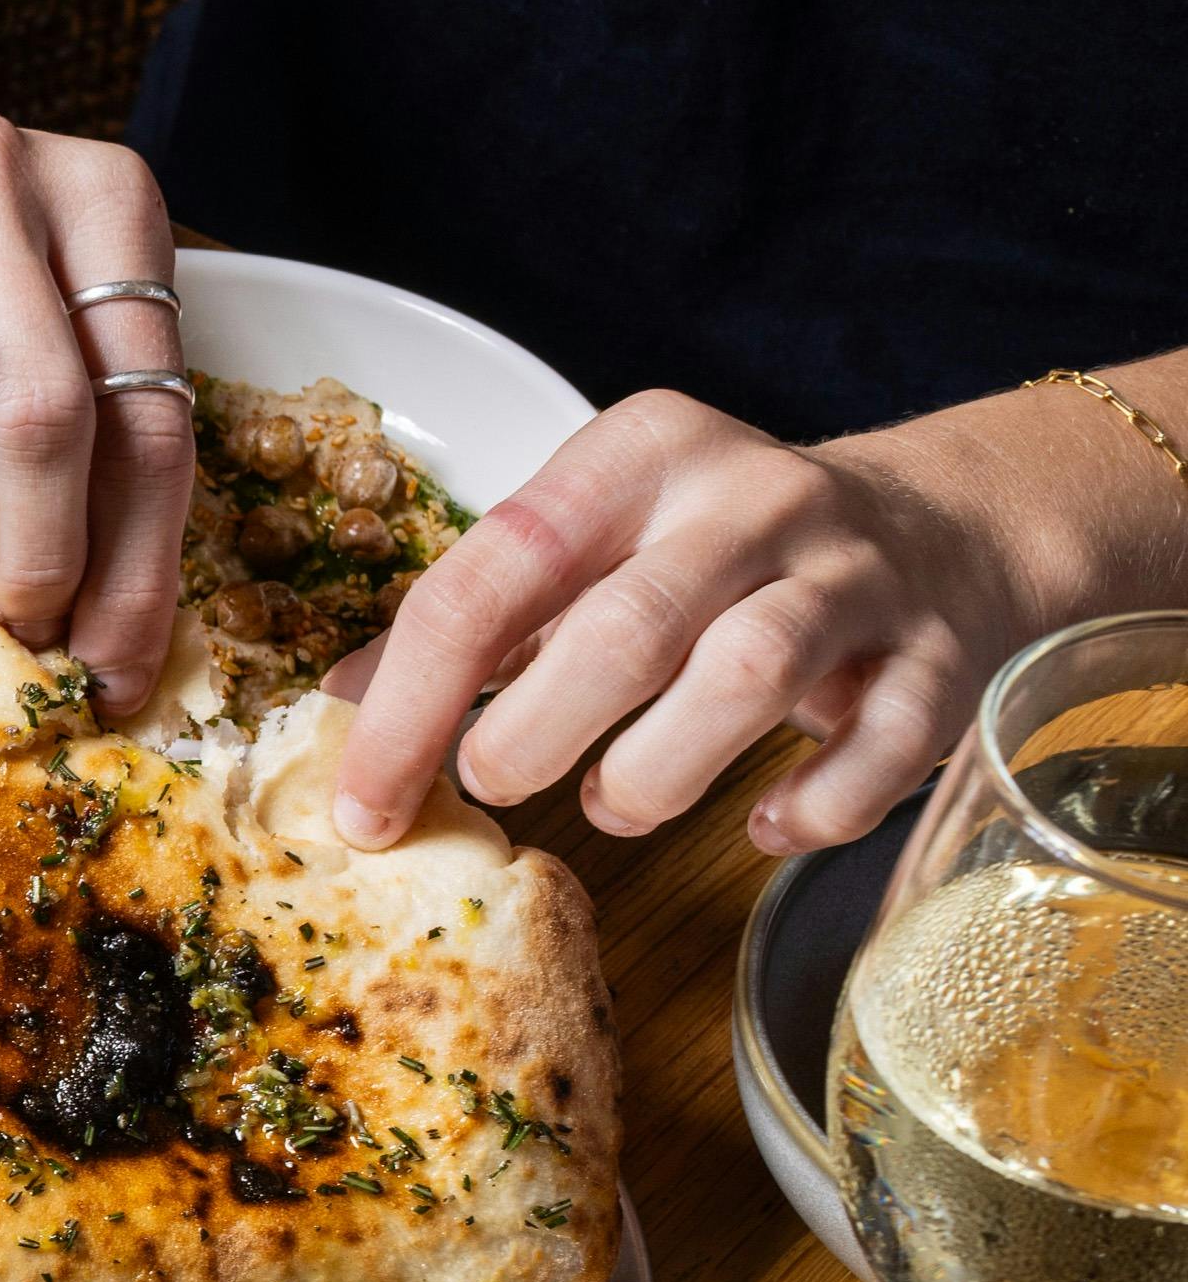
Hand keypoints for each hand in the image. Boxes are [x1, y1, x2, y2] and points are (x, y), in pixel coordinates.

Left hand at [329, 386, 1179, 853]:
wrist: (941, 527)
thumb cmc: (719, 558)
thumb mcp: (591, 552)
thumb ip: (477, 622)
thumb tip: (339, 710)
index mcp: (637, 457)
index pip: (489, 578)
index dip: (410, 707)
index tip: (364, 807)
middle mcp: (749, 498)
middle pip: (621, 631)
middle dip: (533, 735)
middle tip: (500, 783)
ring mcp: (854, 572)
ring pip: (746, 677)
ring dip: (656, 773)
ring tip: (615, 802)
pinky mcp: (939, 651)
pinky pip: (876, 745)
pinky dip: (809, 807)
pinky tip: (764, 824)